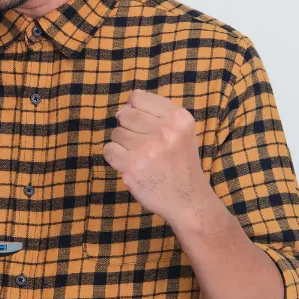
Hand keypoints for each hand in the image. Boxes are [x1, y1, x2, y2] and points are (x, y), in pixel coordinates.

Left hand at [102, 89, 216, 226]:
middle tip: (142, 145)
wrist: (189, 201)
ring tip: (140, 157)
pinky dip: (115, 158)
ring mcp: (149, 148)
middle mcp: (165, 130)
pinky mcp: (134, 166)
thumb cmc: (180, 164)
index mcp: (179, 117)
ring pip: (116, 133)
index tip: (142, 125)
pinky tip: (130, 166)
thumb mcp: (180, 132)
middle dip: (128, 128)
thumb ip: (154, 114)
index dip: (134, 110)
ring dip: (123, 145)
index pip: (138, 97)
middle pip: (125, 114)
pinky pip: (109, 150)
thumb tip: (120, 109)